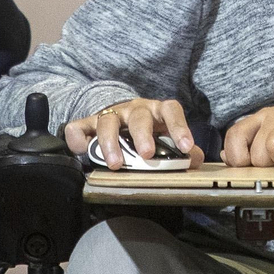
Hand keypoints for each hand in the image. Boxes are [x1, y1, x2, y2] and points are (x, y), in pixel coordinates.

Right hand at [62, 98, 203, 169]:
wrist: (118, 119)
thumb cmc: (147, 132)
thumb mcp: (166, 138)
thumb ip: (181, 150)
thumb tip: (195, 160)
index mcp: (156, 111)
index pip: (170, 110)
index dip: (179, 127)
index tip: (186, 146)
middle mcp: (133, 109)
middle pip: (138, 116)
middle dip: (142, 135)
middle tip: (146, 155)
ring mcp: (110, 115)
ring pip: (107, 121)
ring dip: (110, 142)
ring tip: (114, 164)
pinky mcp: (88, 123)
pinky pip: (78, 127)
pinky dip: (78, 138)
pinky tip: (82, 150)